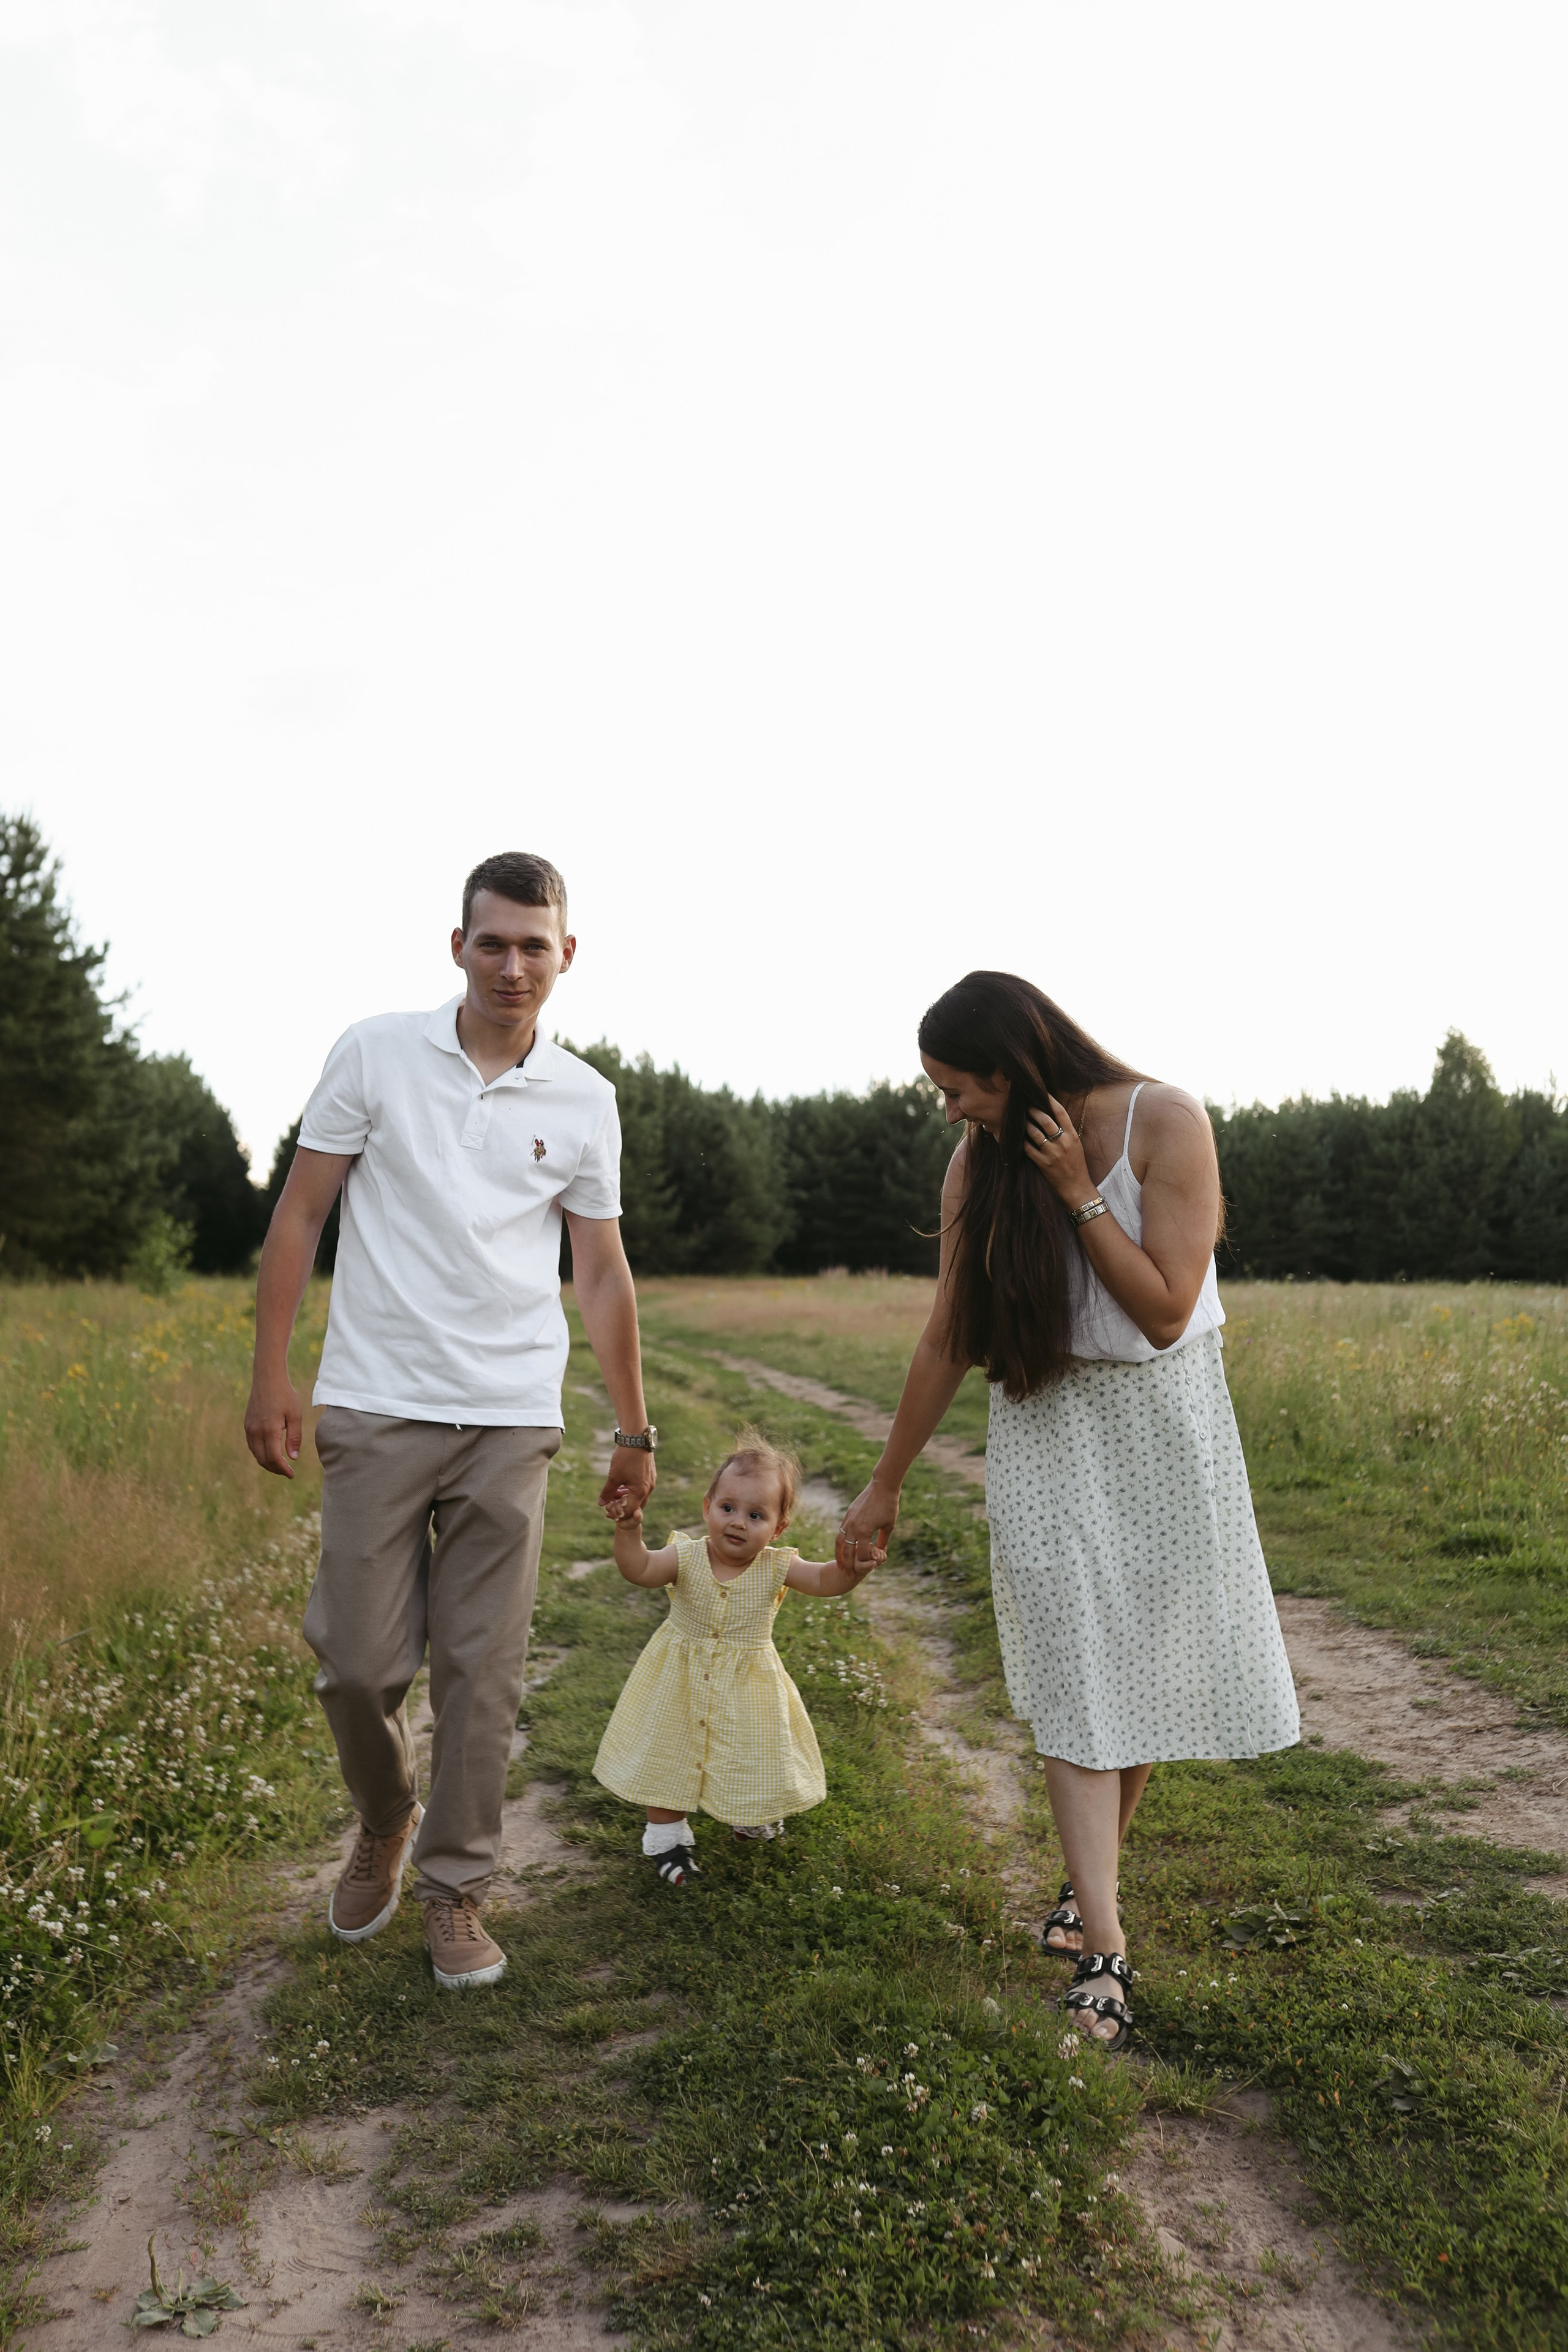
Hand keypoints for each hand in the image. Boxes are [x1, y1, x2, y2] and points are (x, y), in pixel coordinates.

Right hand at [245, 1373, 301, 1478]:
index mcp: (269, 1430)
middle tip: (287, 1472)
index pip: (274, 1458)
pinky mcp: (247, 1424)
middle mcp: (256, 1431)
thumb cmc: (285, 1395)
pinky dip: (261, 1453)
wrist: (267, 1378)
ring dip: (267, 1463)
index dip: (283, 1469)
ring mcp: (249, 1428)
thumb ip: (294, 1438)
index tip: (292, 1475)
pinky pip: (252, 1445)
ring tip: (281, 1464)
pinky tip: (271, 1452)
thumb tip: (293, 1458)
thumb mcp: (295, 1415)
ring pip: (256, 1454)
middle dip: (275, 1469)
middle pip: (263, 1460)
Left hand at [599, 1445, 655, 1518]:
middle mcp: (648, 1489)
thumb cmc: (625, 1457)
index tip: (607, 1511)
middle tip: (609, 1506)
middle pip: (635, 1507)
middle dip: (622, 1508)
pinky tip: (619, 1487)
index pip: (629, 1511)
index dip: (617, 1513)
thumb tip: (601, 1503)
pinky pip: (640, 1489)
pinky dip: (630, 1491)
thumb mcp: (614, 1476)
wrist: (637, 1437)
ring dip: (625, 1499)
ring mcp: (650, 1482)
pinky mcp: (649, 1475)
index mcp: (640, 1491)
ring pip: (638, 1498)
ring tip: (612, 1496)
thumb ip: (608, 1492)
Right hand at [838, 1477, 899, 1570]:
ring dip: (839, 1555)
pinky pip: (841, 1531)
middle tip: (848, 1577)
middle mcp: (853, 1527)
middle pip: (847, 1551)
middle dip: (848, 1566)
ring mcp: (849, 1520)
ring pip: (840, 1541)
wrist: (882, 1486)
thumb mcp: (889, 1526)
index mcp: (864, 1531)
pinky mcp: (848, 1515)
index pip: (861, 1554)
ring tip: (840, 1565)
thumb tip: (881, 1553)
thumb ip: (883, 1541)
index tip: (869, 1568)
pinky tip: (844, 1547)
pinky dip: (841, 1542)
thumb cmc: (889, 1505)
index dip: (865, 1563)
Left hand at [1024, 1093, 1094, 1208]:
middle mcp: (1063, 1142)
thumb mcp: (1076, 1145)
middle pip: (1045, 1120)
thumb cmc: (1076, 1165)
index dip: (1050, 1100)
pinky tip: (1017, 1137)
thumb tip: (1052, 1115)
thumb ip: (1066, 1131)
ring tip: (1020, 1119)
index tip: (1042, 1092)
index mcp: (1072, 1136)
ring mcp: (1052, 1153)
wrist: (1077, 1187)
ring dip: (1025, 1124)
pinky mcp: (1043, 1164)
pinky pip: (1028, 1149)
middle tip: (1025, 1105)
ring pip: (1034, 1133)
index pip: (1061, 1112)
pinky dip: (1022, 1142)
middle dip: (1033, 1110)